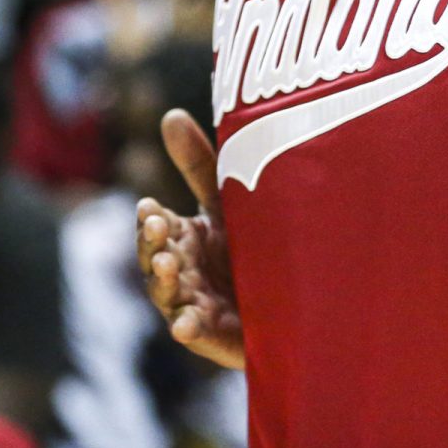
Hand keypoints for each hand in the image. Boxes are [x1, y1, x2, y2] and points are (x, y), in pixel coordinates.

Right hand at [137, 110, 243, 369]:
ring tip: (166, 266)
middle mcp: (183, 270)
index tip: (151, 206)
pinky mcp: (214, 334)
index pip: (158, 226)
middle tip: (158, 229)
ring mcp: (195, 302)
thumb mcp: (227, 199)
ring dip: (162, 282)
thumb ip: (199, 163)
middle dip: (152, 245)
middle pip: (156, 259)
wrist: (296, 292)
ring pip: (168, 295)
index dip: (151, 220)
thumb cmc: (254, 241)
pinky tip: (185, 322)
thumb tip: (169, 113)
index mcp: (185, 237)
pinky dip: (187, 327)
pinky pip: (194, 332)